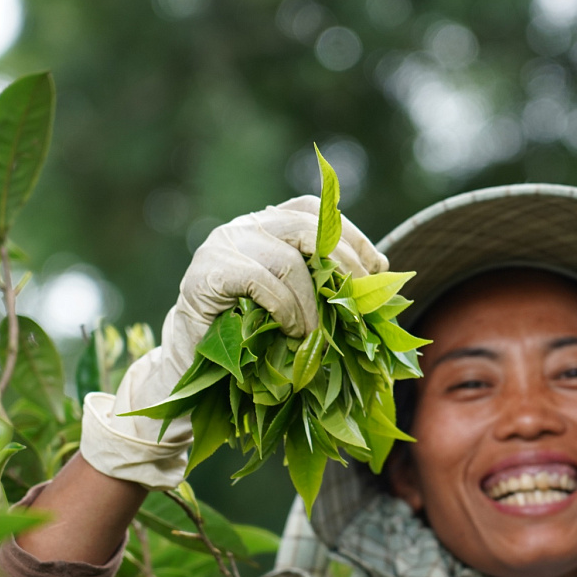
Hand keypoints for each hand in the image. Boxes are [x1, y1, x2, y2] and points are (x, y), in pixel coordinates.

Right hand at [79, 196, 386, 488]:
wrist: (194, 367)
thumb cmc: (251, 337)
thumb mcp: (297, 302)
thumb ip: (326, 283)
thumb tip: (382, 276)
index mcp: (266, 226)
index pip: (314, 210)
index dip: (350, 234)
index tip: (376, 268)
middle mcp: (242, 227)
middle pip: (304, 226)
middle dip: (342, 262)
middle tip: (358, 300)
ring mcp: (220, 246)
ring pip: (285, 257)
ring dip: (312, 301)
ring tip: (317, 334)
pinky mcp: (205, 274)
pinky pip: (258, 280)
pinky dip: (285, 308)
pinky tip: (292, 331)